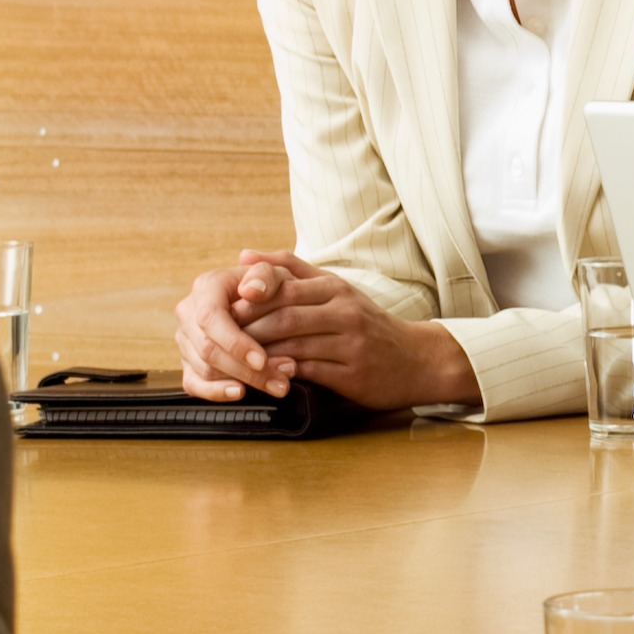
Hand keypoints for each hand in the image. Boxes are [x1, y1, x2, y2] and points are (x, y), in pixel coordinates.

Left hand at [170, 250, 479, 411]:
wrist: (416, 359)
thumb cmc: (366, 324)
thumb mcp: (334, 289)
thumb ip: (290, 270)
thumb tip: (243, 257)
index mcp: (334, 286)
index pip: (284, 283)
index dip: (252, 294)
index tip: (226, 304)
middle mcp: (344, 308)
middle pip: (284, 314)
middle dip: (247, 328)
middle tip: (218, 338)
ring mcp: (350, 341)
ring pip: (293, 344)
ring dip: (259, 354)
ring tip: (233, 359)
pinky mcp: (353, 372)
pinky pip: (309, 371)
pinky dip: (282, 373)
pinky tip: (265, 376)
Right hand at [173, 254, 302, 398]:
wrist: (265, 300)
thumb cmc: (270, 287)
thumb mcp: (275, 273)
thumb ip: (266, 276)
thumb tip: (252, 290)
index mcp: (205, 287)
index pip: (211, 318)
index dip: (235, 342)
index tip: (262, 360)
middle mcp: (189, 313)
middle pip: (208, 349)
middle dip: (246, 369)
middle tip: (281, 379)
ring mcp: (186, 339)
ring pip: (205, 369)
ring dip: (243, 381)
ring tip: (278, 383)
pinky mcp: (189, 362)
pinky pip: (194, 384)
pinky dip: (216, 392)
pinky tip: (239, 392)